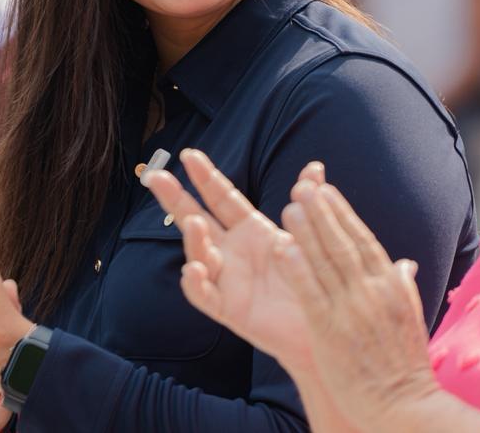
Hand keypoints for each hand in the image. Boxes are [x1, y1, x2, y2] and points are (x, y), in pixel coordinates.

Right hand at [145, 148, 325, 372]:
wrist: (323, 324)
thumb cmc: (311, 278)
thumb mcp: (310, 237)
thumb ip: (307, 202)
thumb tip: (315, 166)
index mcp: (249, 230)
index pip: (221, 198)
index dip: (205, 177)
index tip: (190, 154)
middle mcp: (231, 251)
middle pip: (195, 219)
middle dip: (175, 198)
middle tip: (156, 176)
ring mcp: (226, 278)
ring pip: (198, 255)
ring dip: (193, 239)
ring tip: (194, 223)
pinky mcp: (228, 308)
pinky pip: (204, 295)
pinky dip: (195, 282)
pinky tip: (193, 269)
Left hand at [277, 181, 438, 429]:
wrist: (406, 408)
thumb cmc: (405, 368)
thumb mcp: (409, 319)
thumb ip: (402, 287)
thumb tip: (404, 264)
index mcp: (390, 287)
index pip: (362, 240)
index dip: (342, 213)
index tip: (326, 189)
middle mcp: (371, 292)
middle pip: (342, 243)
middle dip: (321, 212)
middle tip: (303, 185)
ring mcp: (351, 310)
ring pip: (324, 262)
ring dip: (306, 231)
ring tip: (289, 204)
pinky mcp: (331, 332)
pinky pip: (311, 294)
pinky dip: (298, 269)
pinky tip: (284, 247)